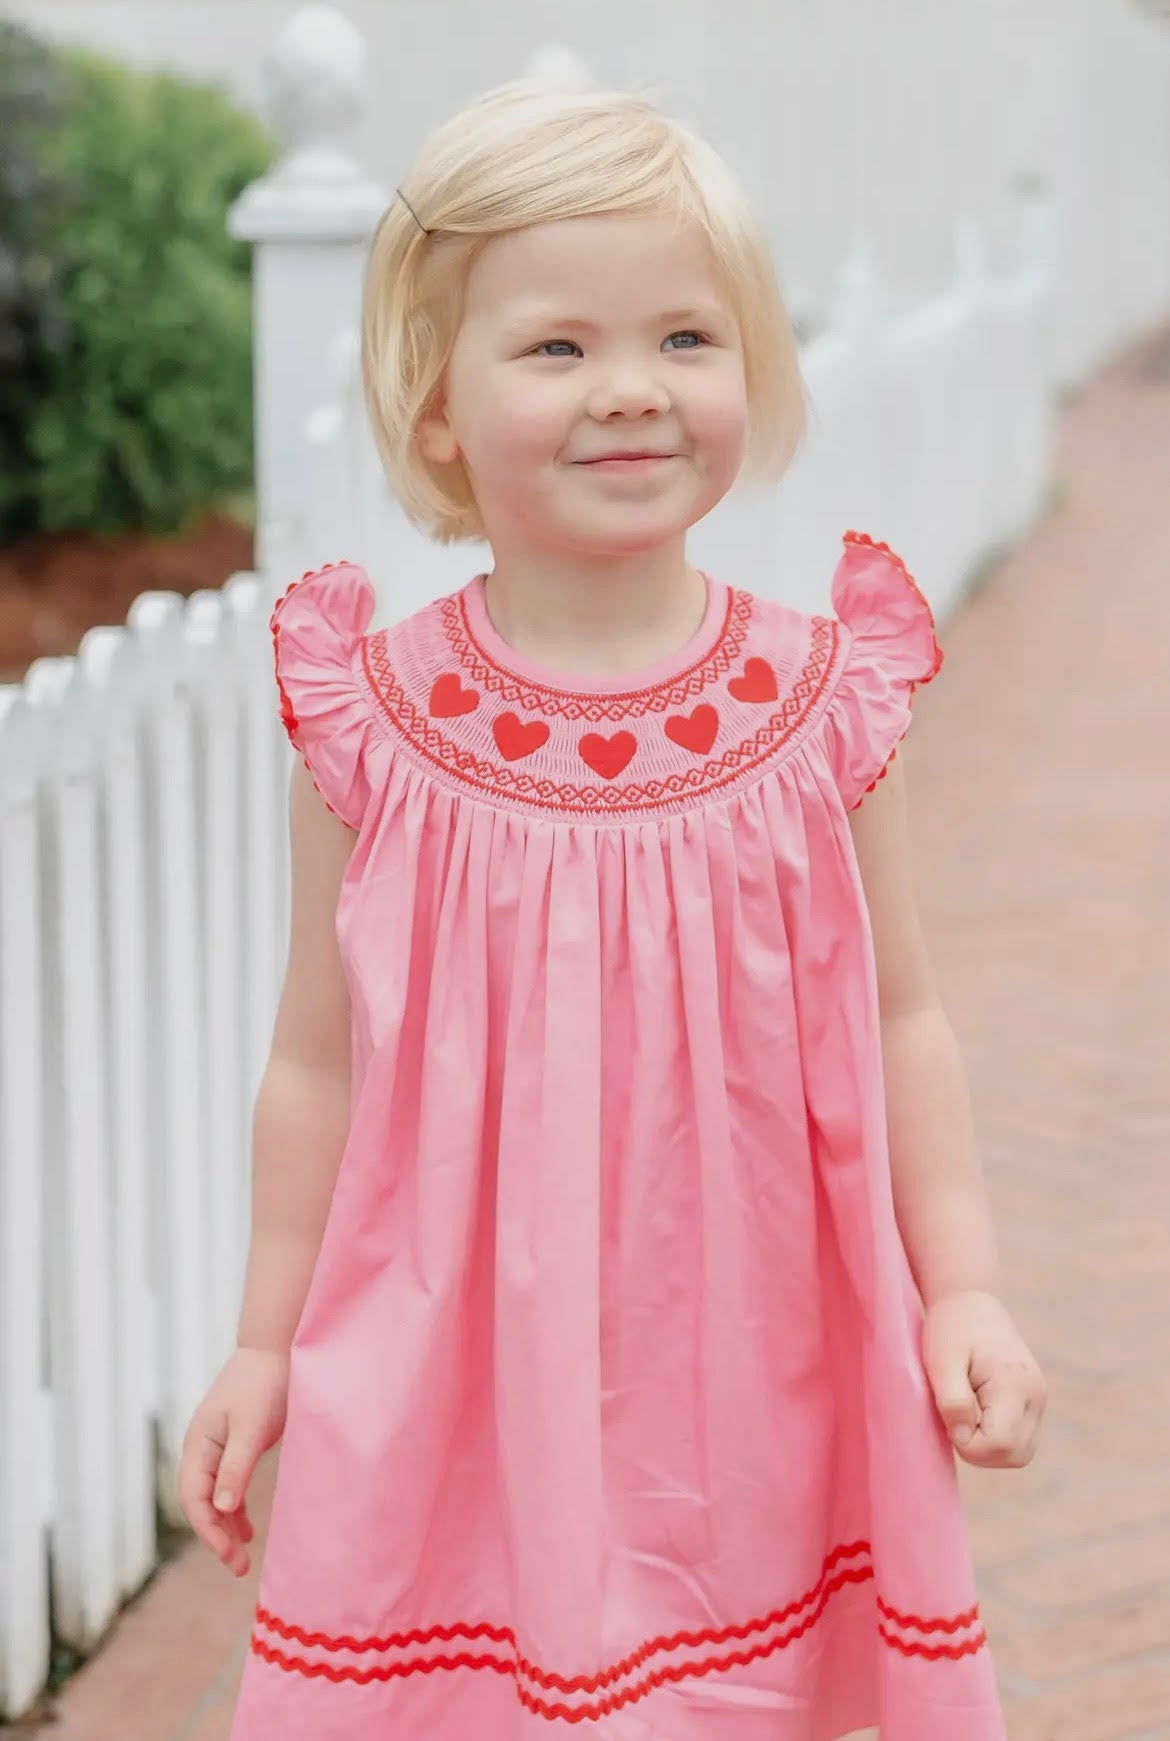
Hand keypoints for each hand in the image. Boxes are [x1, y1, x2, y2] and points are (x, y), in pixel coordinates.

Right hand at [178, 1346, 288, 1576]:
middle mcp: (201, 1448)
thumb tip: (220, 1510)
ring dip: (224, 1526)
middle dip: (215, 1536)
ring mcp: (216, 1446)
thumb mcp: (250, 1428)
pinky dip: (234, 1509)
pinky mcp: (234, 1444)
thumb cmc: (264, 1384)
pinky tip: (245, 1528)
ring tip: (242, 1555)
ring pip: (213, 1497)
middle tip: (239, 1566)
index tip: (230, 1557)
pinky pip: (226, 1486)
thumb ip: (235, 1468)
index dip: (209, 1532)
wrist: (277, 1349)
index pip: (194, 1500)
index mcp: (198, 1445)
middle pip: (200, 1503)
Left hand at [922, 1290, 1046, 1468]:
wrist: (972, 1304)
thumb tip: (963, 1437)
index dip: (968, 1443)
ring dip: (988, 1447)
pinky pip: (1019, 1441)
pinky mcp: (1034, 1404)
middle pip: (1015, 1455)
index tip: (948, 1415)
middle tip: (955, 1416)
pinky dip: (996, 1439)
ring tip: (966, 1411)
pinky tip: (976, 1413)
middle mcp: (1036, 1396)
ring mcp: (1039, 1401)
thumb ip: (952, 1400)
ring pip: (1020, 1453)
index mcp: (1015, 1383)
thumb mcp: (941, 1360)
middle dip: (979, 1449)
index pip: (999, 1444)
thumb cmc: (951, 1329)